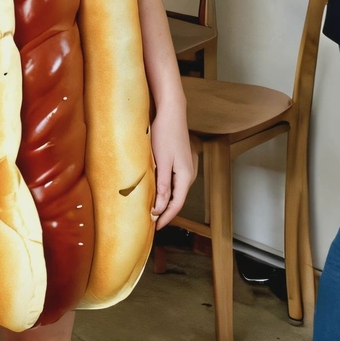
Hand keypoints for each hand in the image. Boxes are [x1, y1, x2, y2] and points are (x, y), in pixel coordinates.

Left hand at [149, 100, 195, 229]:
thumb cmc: (165, 134)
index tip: (155, 228)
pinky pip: (174, 182)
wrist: (172, 112)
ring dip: (165, 201)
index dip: (166, 218)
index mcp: (185, 176)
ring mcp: (186, 168)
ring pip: (176, 191)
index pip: (176, 204)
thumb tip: (160, 208)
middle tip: (150, 223)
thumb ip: (162, 186)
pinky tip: (156, 191)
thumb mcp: (161, 162)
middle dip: (165, 212)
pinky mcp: (181, 162)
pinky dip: (166, 190)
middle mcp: (189, 174)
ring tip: (151, 210)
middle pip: (177, 199)